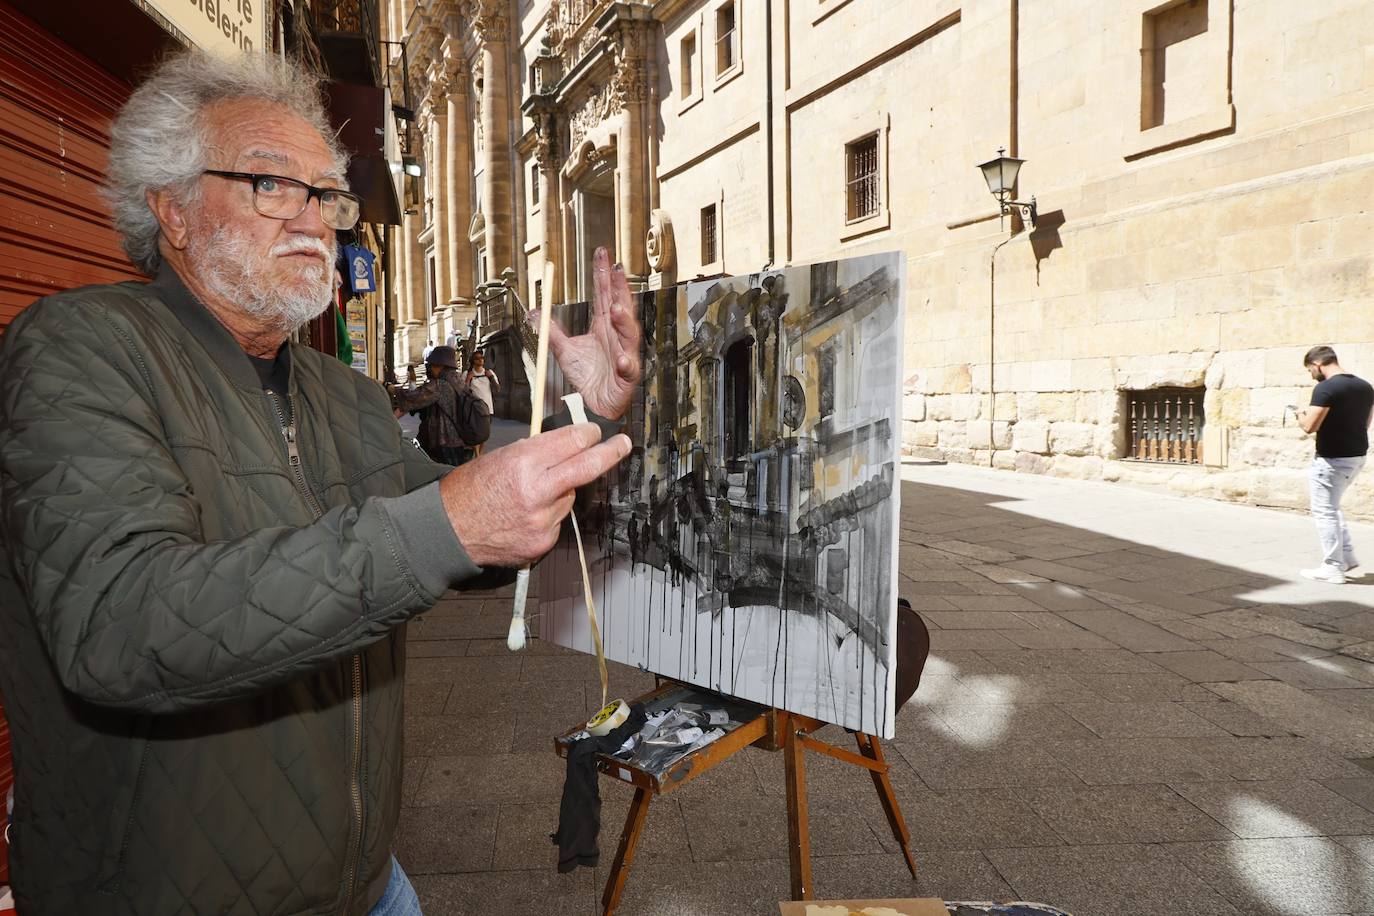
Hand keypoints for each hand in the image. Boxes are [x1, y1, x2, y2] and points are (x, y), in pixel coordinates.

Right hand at [438, 423, 631, 567]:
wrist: (448, 531)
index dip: (588, 434)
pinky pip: (558, 520)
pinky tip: (527, 514)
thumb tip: (567, 443)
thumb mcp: (500, 457)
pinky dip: (550, 514)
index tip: (595, 431)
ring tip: (533, 494)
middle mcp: (537, 491)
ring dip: (563, 490)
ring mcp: (542, 520)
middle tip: (622, 444)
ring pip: (570, 497)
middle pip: (588, 467)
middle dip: (610, 453)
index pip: (572, 442)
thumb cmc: (469, 490)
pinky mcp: (542, 542)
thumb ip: (536, 452)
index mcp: (524, 463)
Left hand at [527, 247, 641, 419]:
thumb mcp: (564, 350)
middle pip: (620, 308)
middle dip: (619, 289)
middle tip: (616, 271)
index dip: (603, 275)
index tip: (602, 254)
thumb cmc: (586, 377)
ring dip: (624, 322)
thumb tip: (534, 313)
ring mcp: (624, 354)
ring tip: (617, 309)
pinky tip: (622, 359)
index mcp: (603, 327)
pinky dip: (626, 363)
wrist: (592, 404)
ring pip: (628, 335)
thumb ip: (551, 330)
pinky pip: (629, 368)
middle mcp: (616, 337)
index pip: (604, 295)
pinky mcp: (626, 376)